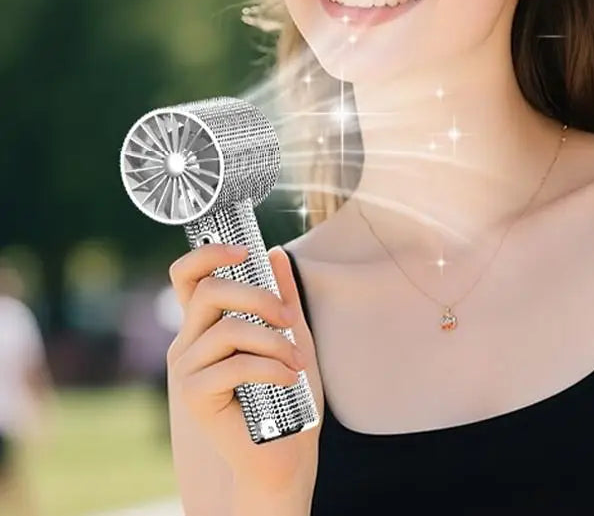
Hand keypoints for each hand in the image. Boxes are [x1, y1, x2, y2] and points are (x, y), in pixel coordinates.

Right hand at [166, 243, 324, 496]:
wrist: (284, 452)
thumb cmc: (287, 393)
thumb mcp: (291, 334)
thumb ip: (281, 295)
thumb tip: (273, 252)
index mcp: (207, 321)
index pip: (187, 274)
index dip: (208, 253)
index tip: (244, 251)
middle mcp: (189, 340)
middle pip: (210, 290)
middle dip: (258, 297)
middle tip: (291, 319)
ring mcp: (187, 368)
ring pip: (229, 328)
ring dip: (274, 342)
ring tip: (297, 364)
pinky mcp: (193, 396)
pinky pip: (234, 365)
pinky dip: (270, 369)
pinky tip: (289, 380)